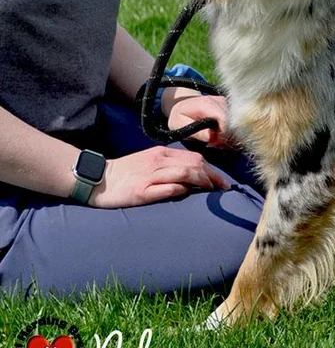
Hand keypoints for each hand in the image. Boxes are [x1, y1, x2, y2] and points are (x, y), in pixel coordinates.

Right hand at [89, 146, 230, 207]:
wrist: (98, 179)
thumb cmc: (126, 173)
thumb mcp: (150, 162)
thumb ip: (171, 166)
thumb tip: (193, 176)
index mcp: (162, 153)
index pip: (194, 158)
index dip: (212, 169)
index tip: (222, 181)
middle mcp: (158, 161)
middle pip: (194, 164)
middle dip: (212, 176)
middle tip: (223, 188)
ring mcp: (150, 175)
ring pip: (184, 173)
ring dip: (202, 182)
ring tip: (211, 191)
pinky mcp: (141, 190)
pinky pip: (167, 188)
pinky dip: (181, 190)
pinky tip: (188, 194)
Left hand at [162, 89, 236, 147]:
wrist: (183, 104)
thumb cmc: (180, 116)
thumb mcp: (179, 125)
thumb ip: (195, 132)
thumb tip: (211, 138)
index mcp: (207, 103)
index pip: (224, 119)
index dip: (223, 134)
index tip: (216, 144)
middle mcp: (220, 100)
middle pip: (233, 122)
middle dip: (227, 136)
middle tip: (216, 145)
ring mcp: (227, 102)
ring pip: (237, 122)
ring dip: (230, 135)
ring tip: (217, 141)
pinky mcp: (230, 106)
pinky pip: (236, 121)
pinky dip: (231, 131)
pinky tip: (220, 136)